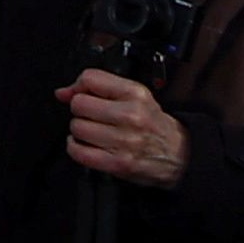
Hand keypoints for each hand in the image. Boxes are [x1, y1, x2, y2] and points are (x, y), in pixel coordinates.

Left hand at [60, 70, 187, 184]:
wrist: (180, 155)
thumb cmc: (153, 125)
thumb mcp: (134, 96)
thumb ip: (99, 88)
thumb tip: (63, 92)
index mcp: (135, 94)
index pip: (90, 78)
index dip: (80, 86)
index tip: (82, 95)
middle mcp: (131, 116)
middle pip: (79, 104)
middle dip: (80, 110)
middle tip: (92, 117)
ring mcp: (125, 141)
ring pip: (77, 127)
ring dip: (80, 131)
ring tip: (94, 133)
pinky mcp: (119, 163)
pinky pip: (79, 152)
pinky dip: (76, 149)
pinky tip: (86, 146)